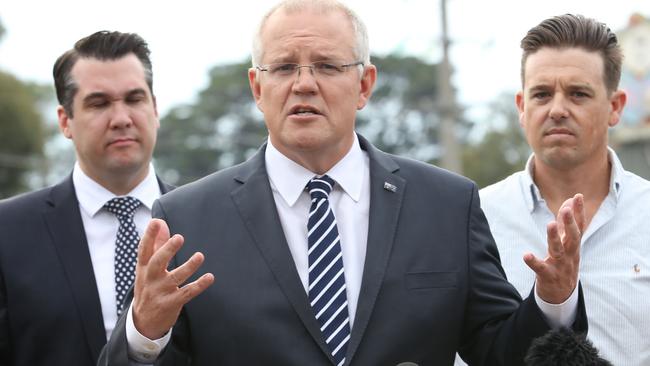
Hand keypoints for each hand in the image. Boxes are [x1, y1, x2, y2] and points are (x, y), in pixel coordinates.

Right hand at [132, 219, 214, 338]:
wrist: (143, 322)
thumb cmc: (148, 286)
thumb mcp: (147, 267)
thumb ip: (156, 244)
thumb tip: (159, 221)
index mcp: (143, 267)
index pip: (144, 249)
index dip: (150, 235)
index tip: (156, 222)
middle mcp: (150, 279)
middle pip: (157, 262)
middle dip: (167, 250)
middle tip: (179, 237)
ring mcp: (160, 292)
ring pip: (175, 278)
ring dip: (188, 266)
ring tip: (200, 256)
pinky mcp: (171, 303)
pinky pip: (187, 293)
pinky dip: (199, 285)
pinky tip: (210, 277)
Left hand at [524, 194, 584, 303]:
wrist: (562, 295)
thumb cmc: (564, 263)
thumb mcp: (567, 244)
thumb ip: (565, 224)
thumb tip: (568, 202)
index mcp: (574, 245)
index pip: (579, 226)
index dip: (579, 212)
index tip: (578, 196)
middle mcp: (570, 254)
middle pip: (573, 237)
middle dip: (570, 223)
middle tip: (566, 209)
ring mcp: (560, 266)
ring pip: (558, 250)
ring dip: (554, 237)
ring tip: (549, 224)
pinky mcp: (548, 276)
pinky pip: (541, 268)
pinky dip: (534, 262)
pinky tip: (526, 255)